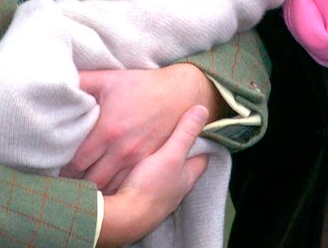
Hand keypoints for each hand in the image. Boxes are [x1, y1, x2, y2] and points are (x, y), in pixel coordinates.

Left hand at [60, 64, 220, 192]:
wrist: (179, 93)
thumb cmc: (141, 85)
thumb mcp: (108, 78)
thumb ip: (81, 81)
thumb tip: (56, 82)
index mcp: (106, 130)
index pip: (76, 162)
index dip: (63, 171)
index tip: (54, 173)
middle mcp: (121, 150)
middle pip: (91, 180)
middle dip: (77, 186)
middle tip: (65, 188)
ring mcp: (137, 159)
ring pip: (110, 187)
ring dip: (96, 192)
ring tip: (82, 194)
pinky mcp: (151, 163)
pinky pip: (128, 184)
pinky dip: (115, 191)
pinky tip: (106, 192)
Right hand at [97, 105, 208, 246]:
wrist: (124, 217)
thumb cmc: (151, 187)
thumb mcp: (170, 155)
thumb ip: (185, 133)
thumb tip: (203, 109)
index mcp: (186, 176)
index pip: (202, 159)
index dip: (204, 144)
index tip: (201, 130)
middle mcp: (176, 188)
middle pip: (184, 168)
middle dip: (182, 154)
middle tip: (177, 136)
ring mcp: (159, 196)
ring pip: (166, 177)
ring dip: (163, 165)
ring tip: (157, 148)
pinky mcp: (141, 199)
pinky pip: (147, 183)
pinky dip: (146, 174)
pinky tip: (136, 167)